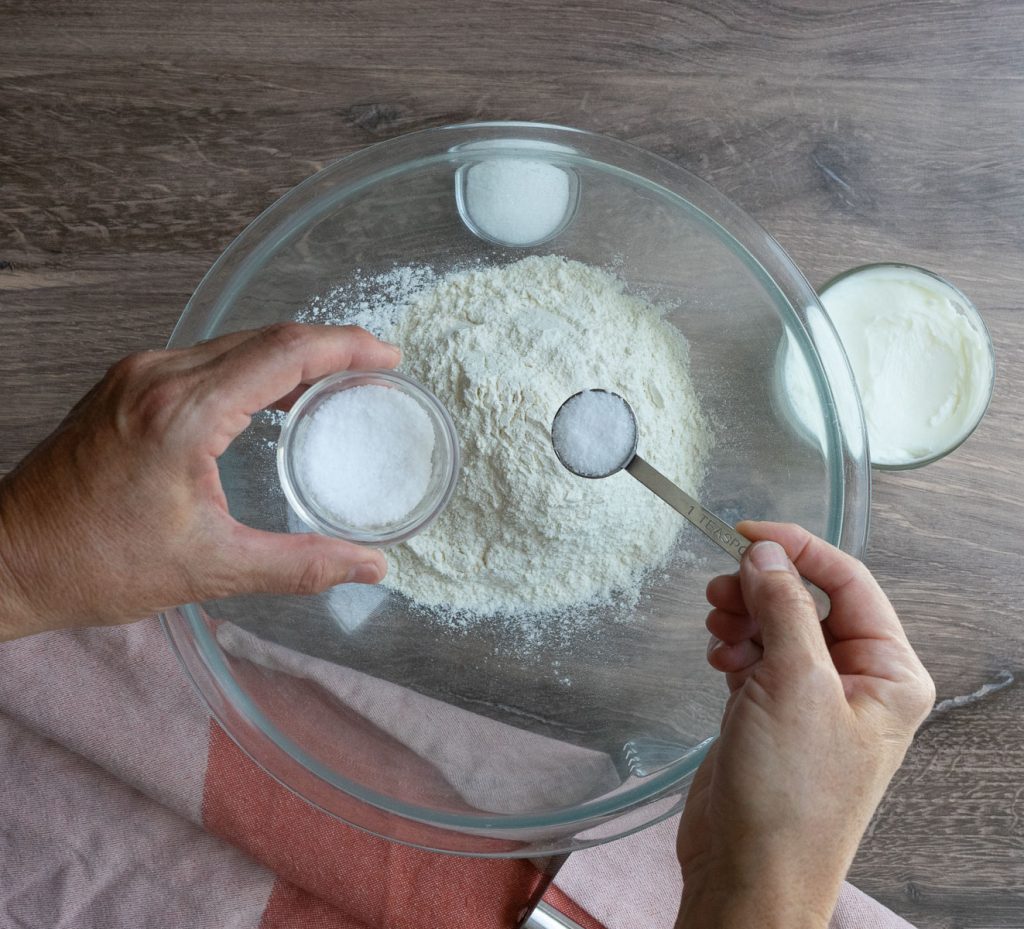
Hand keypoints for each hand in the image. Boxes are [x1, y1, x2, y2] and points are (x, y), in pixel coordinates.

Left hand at [0, 323, 399, 640]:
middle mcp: (159, 376)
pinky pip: (208, 358)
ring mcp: (138, 374)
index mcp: (183, 413)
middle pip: (266, 336)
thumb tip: (368, 567)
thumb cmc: (94, 563)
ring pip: (236, 342)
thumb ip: (299, 566)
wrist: (9, 557)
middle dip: (329, 346)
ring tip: (337, 381)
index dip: (345, 348)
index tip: (388, 357)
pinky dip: (254, 367)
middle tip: (376, 369)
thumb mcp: (210, 569)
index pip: (284, 353)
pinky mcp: (127, 385)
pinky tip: (275, 396)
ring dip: (292, 354)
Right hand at [675, 522, 934, 928]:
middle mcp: (855, 682)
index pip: (849, 581)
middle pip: (807, 600)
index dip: (798, 549)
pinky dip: (733, 646)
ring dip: (742, 616)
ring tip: (718, 629)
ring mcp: (812, 698)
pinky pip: (755, 654)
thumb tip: (767, 553)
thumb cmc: (790, 797)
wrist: (749, 871)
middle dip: (762, 587)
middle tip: (721, 587)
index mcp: (888, 673)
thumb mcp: (794, 684)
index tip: (748, 532)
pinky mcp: (772, 712)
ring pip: (776, 624)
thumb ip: (783, 607)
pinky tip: (718, 660)